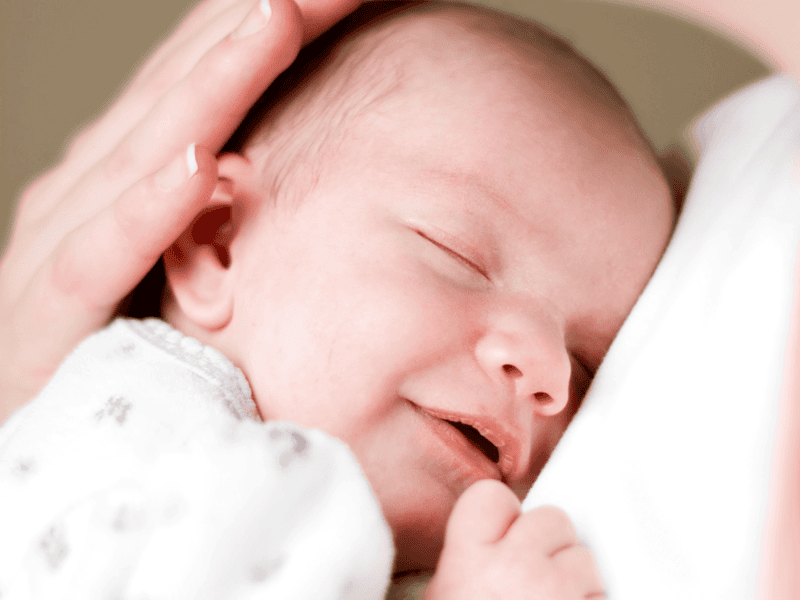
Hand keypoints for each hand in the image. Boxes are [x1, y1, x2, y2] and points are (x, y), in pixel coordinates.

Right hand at [0, 0, 361, 422]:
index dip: (278, 24)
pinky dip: (147, 212)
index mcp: (127, 169)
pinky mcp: (44, 323)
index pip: (209, 75)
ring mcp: (62, 244)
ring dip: (215, 87)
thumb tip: (292, 171)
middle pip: (185, 89)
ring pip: (145, 152)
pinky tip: (197, 168)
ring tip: (279, 20)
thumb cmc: (120, 341)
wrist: (38, 432)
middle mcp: (90, 188)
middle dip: (265, 25)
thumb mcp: (179, 261)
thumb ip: (223, 214)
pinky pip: (100, 262)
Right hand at [425, 480, 604, 599]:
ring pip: (585, 557)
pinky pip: (604, 593)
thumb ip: (466, 557)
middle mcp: (518, 569)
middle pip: (552, 519)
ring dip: (575, 579)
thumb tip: (489, 538)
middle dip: (548, 546)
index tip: (503, 533)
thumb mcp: (442, 594)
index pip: (493, 496)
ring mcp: (561, 592)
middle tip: (532, 579)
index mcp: (470, 562)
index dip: (501, 514)